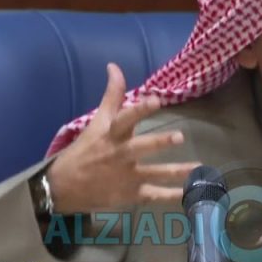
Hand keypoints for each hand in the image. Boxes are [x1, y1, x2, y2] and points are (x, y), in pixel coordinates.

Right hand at [47, 63, 199, 213]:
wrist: (63, 188)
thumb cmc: (84, 151)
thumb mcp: (96, 123)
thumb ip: (111, 96)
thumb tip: (114, 66)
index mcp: (111, 135)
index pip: (125, 119)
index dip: (139, 110)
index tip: (155, 100)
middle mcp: (120, 155)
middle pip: (141, 147)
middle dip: (159, 142)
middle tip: (179, 137)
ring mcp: (127, 177)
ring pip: (154, 173)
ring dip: (176, 171)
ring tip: (197, 167)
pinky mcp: (131, 195)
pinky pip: (155, 195)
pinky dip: (173, 196)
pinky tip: (191, 194)